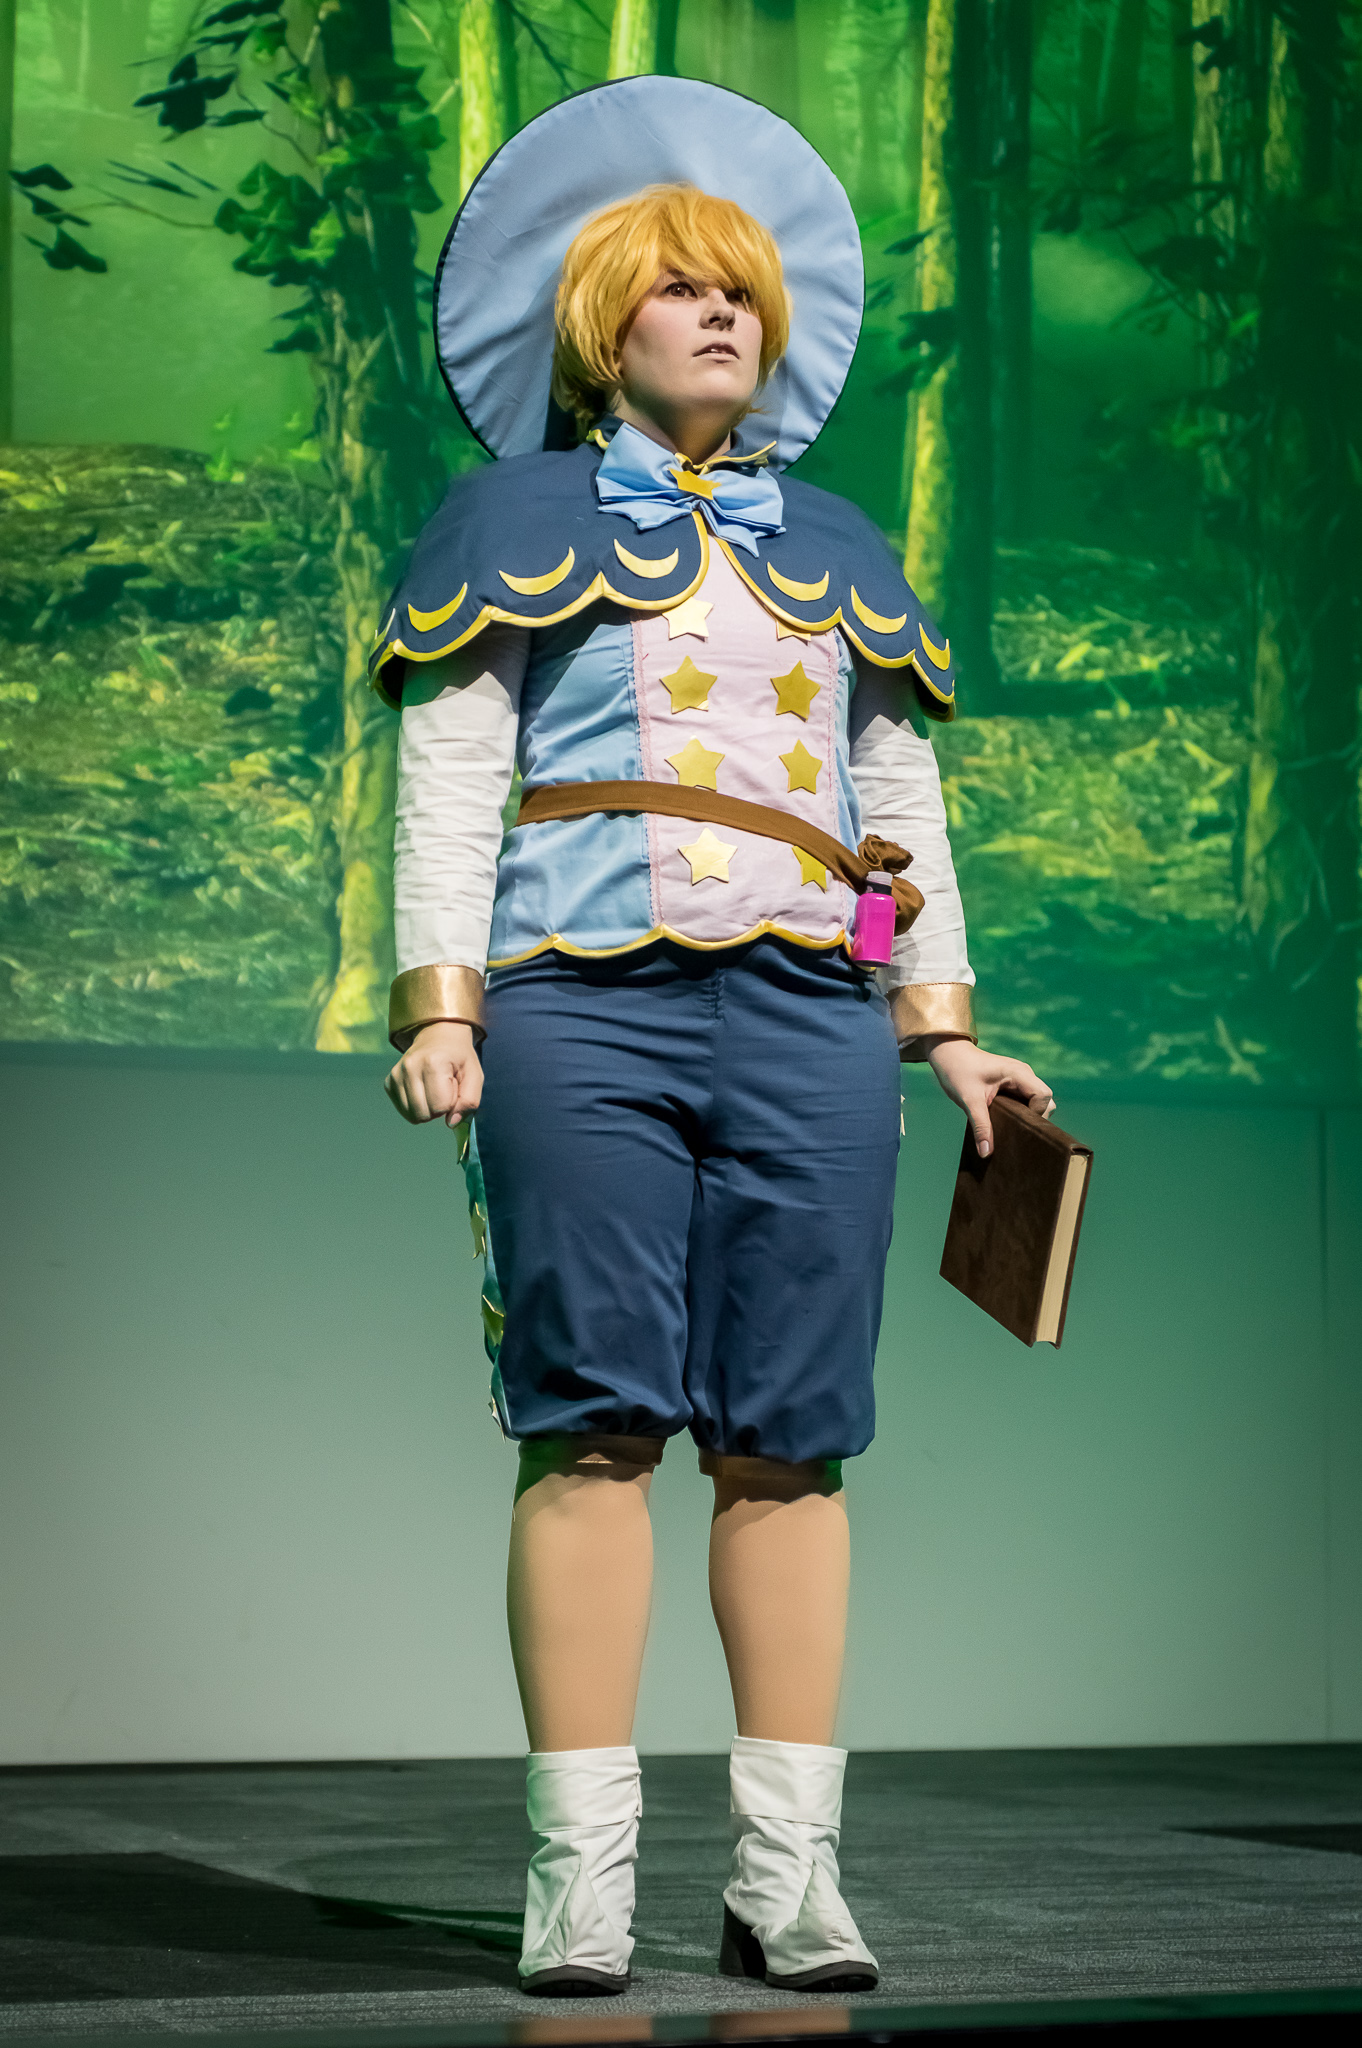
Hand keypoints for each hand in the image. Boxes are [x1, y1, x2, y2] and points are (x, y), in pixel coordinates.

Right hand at [384, 1019, 482, 1129]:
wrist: (438, 1035)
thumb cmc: (459, 1057)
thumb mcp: (474, 1074)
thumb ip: (469, 1100)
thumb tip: (451, 1122)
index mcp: (433, 1063)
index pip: (440, 1106)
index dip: (451, 1102)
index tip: (452, 1085)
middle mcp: (410, 1067)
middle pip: (424, 1114)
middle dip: (438, 1108)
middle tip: (444, 1088)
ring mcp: (396, 1074)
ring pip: (412, 1115)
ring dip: (427, 1108)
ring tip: (433, 1088)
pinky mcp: (389, 1082)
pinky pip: (404, 1110)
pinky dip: (416, 1105)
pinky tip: (422, 1089)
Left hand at [925, 1039, 1054, 1157]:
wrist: (948, 1054)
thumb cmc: (958, 1071)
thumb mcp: (969, 1101)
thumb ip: (980, 1126)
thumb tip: (986, 1152)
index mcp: (1018, 1073)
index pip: (1044, 1096)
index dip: (1036, 1114)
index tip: (1016, 1123)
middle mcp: (1024, 1074)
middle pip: (1045, 1100)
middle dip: (1034, 1117)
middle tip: (1013, 1128)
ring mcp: (1020, 1077)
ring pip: (1037, 1101)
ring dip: (1026, 1115)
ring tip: (1008, 1125)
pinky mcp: (1013, 1083)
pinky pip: (1026, 1099)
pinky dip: (1020, 1111)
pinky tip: (1004, 1120)